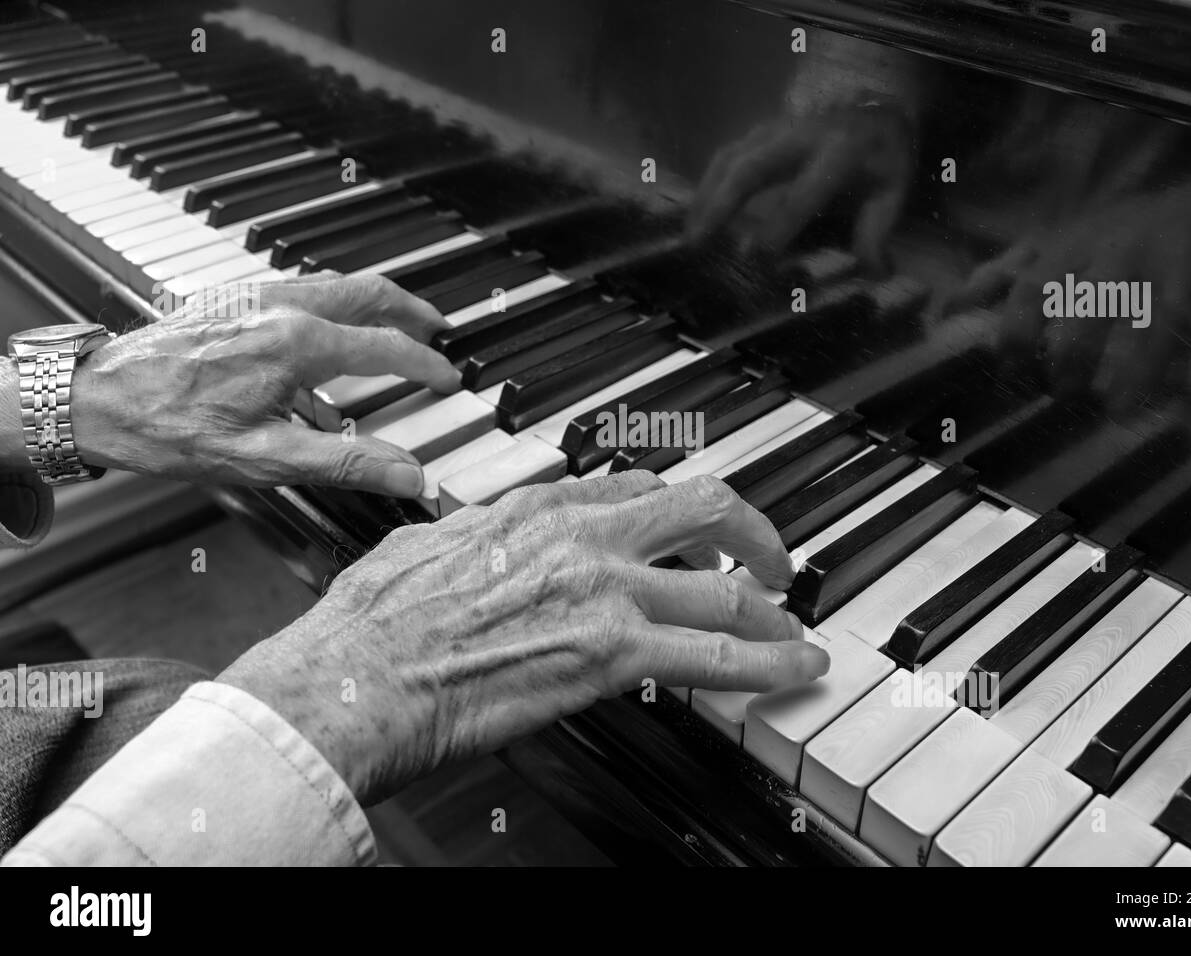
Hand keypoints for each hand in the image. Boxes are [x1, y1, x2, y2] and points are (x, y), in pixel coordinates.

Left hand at [74, 273, 459, 496]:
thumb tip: (406, 474)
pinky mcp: (231, 298)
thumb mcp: (264, 459)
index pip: (386, 347)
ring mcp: (254, 296)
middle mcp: (280, 306)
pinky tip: (330, 327)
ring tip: (395, 322)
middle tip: (439, 328)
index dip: (426, 365)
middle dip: (412, 309)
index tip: (448, 378)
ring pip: (335, 283)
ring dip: (375, 300)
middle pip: (368, 291)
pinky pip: (301, 286)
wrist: (95, 399)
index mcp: (297, 344)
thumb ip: (345, 464)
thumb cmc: (168, 429)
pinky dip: (335, 300)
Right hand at [217, 473, 829, 803]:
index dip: (676, 515)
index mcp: (532, 510)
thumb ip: (461, 536)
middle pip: (701, 508)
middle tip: (770, 561)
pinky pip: (715, 657)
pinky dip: (768, 663)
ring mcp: (601, 590)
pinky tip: (793, 669)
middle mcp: (578, 535)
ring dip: (769, 611)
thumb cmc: (369, 628)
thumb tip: (461, 535)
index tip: (692, 535)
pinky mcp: (611, 654)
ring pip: (723, 586)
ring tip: (790, 630)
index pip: (632, 491)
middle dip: (751, 533)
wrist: (353, 681)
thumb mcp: (419, 548)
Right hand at [687, 105, 911, 273]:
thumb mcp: (893, 191)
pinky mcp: (763, 130)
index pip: (802, 194)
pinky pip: (728, 154)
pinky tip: (698, 211)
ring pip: (731, 157)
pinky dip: (708, 183)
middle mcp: (801, 135)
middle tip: (697, 243)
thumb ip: (877, 232)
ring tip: (690, 233)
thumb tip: (873, 274)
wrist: (879, 100)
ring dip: (706, 195)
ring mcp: (777, 128)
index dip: (777, 227)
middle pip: (750, 167)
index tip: (756, 259)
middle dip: (720, 205)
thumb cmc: (884, 154)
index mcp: (840, 150)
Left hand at [944, 179, 1190, 411]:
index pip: (1035, 289)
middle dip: (1072, 356)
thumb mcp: (1054, 244)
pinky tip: (1185, 413)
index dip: (1015, 332)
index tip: (1007, 370)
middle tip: (1060, 393)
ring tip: (1113, 414)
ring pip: (1155, 327)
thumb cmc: (1113, 238)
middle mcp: (1122, 259)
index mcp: (1074, 247)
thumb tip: (944, 312)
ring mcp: (1174, 277)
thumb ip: (998, 277)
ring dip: (1135, 374)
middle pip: (1092, 309)